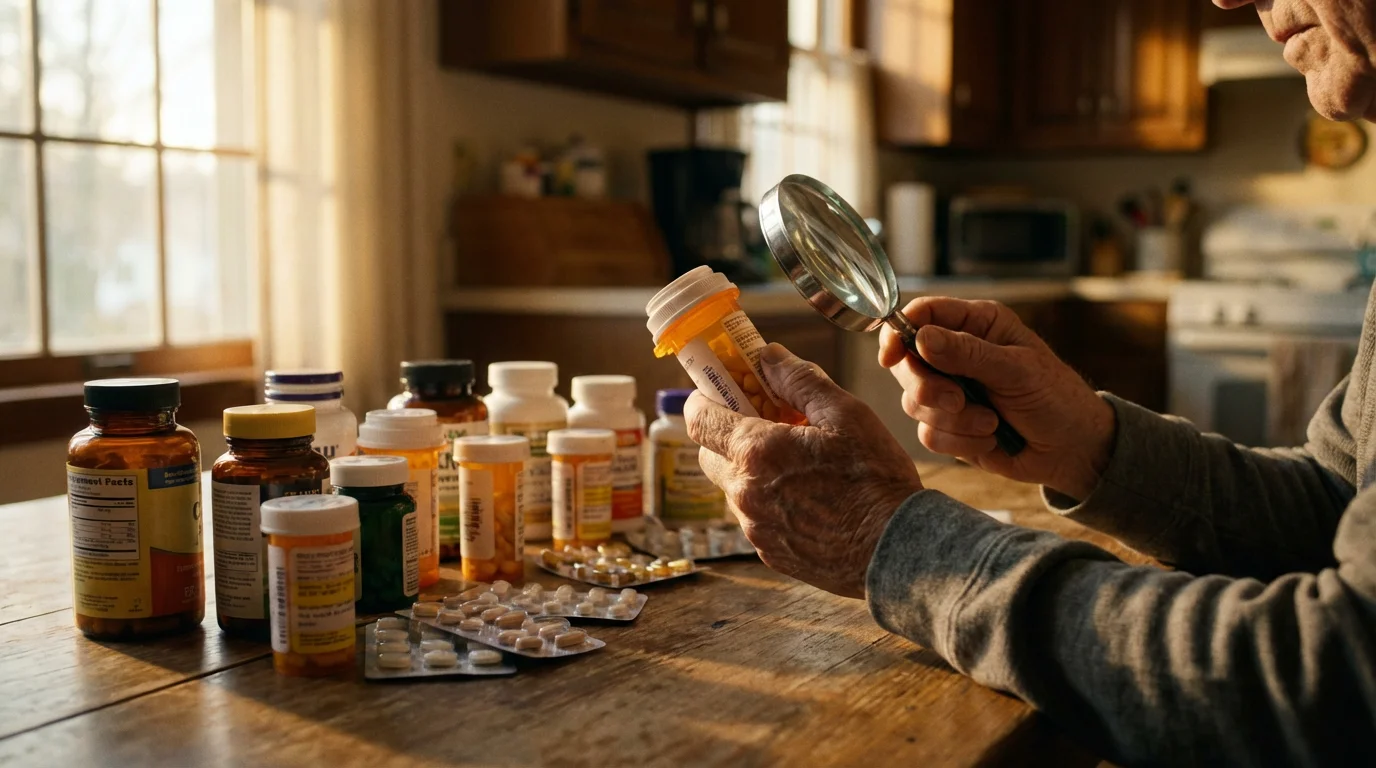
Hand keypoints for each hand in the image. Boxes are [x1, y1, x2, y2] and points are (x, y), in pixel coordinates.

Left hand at [685, 343, 923, 598]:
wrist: (897, 548)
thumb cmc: (875, 479)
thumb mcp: (845, 414)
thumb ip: (799, 380)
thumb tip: (768, 356)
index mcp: (756, 452)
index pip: (698, 419)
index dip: (705, 399)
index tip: (725, 391)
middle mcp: (745, 493)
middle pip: (709, 455)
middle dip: (729, 435)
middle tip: (769, 425)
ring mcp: (755, 528)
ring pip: (734, 488)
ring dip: (752, 471)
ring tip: (799, 465)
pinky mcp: (770, 552)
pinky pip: (755, 518)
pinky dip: (769, 502)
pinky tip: (809, 498)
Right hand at [878, 297, 1115, 499]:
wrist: (1072, 450)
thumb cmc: (1056, 398)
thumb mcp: (1017, 369)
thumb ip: (968, 353)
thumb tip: (921, 337)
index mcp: (976, 324)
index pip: (922, 314)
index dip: (899, 332)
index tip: (891, 356)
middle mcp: (956, 353)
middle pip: (907, 362)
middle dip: (928, 388)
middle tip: (956, 400)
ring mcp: (950, 391)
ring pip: (914, 402)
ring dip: (952, 419)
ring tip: (991, 423)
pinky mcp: (949, 426)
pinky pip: (928, 434)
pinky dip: (959, 440)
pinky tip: (990, 437)